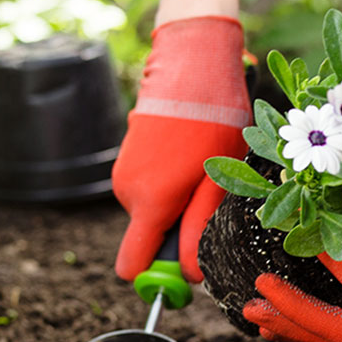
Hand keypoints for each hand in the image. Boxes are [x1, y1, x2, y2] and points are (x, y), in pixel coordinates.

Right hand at [113, 16, 251, 282]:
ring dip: (176, 202)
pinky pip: (148, 189)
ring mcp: (123, 173)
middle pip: (148, 239)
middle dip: (176, 231)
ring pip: (151, 212)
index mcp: (149, 203)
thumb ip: (197, 230)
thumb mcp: (217, 182)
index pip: (131, 267)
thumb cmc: (214, 122)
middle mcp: (127, 192)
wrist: (191, 65)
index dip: (158, 276)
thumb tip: (188, 273)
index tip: (184, 269)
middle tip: (208, 198)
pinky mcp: (127, 157)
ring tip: (200, 167)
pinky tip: (187, 154)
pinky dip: (168, 183)